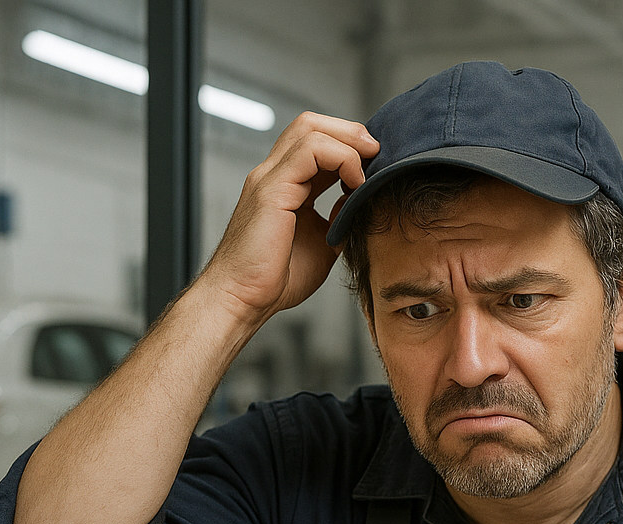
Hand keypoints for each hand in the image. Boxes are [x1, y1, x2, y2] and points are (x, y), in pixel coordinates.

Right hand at [201, 112, 378, 324]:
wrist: (245, 300)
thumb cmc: (276, 279)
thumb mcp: (323, 242)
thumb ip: (340, 217)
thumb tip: (361, 201)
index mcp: (285, 185)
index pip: (317, 142)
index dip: (350, 145)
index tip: (375, 166)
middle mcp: (274, 174)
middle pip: (312, 123)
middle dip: (351, 131)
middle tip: (378, 155)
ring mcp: (270, 178)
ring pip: (310, 127)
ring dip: (348, 141)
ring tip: (369, 166)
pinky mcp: (271, 189)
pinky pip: (309, 150)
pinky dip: (341, 158)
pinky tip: (354, 182)